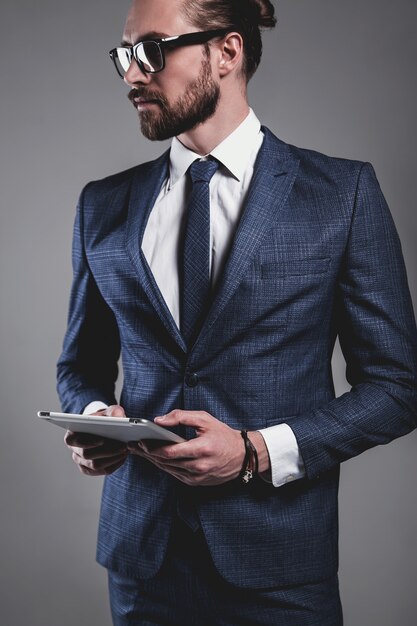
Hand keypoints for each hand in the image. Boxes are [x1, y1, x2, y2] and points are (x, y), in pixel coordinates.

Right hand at [64, 405, 127, 475]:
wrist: (103, 428)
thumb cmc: (102, 419)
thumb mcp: (107, 412)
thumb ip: (113, 411)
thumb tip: (118, 416)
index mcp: (72, 435)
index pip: (71, 441)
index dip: (86, 442)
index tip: (102, 440)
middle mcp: (74, 450)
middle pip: (87, 455)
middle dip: (106, 451)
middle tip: (123, 446)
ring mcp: (81, 462)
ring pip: (96, 466)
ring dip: (113, 458)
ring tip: (125, 451)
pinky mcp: (91, 469)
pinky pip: (103, 471)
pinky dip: (115, 464)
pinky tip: (123, 457)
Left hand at [127, 410, 269, 485]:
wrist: (243, 456)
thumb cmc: (223, 435)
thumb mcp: (205, 419)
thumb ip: (180, 417)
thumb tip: (159, 420)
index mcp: (201, 450)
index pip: (170, 452)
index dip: (152, 448)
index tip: (139, 441)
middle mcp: (198, 467)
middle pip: (165, 462)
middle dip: (147, 453)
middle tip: (133, 445)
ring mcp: (197, 477)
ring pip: (168, 470)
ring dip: (153, 461)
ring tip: (140, 451)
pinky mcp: (197, 483)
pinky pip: (175, 475)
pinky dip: (165, 466)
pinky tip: (156, 458)